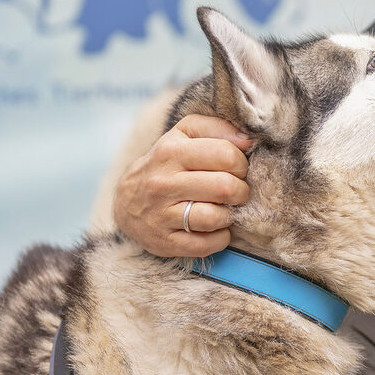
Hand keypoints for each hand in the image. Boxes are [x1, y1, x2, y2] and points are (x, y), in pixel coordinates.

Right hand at [113, 115, 253, 256]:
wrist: (126, 201)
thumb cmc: (166, 163)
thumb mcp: (184, 135)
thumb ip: (216, 128)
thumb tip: (249, 139)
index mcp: (170, 152)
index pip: (224, 155)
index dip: (241, 163)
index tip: (237, 169)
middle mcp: (163, 183)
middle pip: (224, 188)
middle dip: (241, 191)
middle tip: (237, 192)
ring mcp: (161, 215)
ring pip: (214, 218)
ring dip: (230, 215)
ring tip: (225, 209)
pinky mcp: (164, 242)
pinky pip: (205, 245)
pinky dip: (220, 238)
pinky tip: (217, 229)